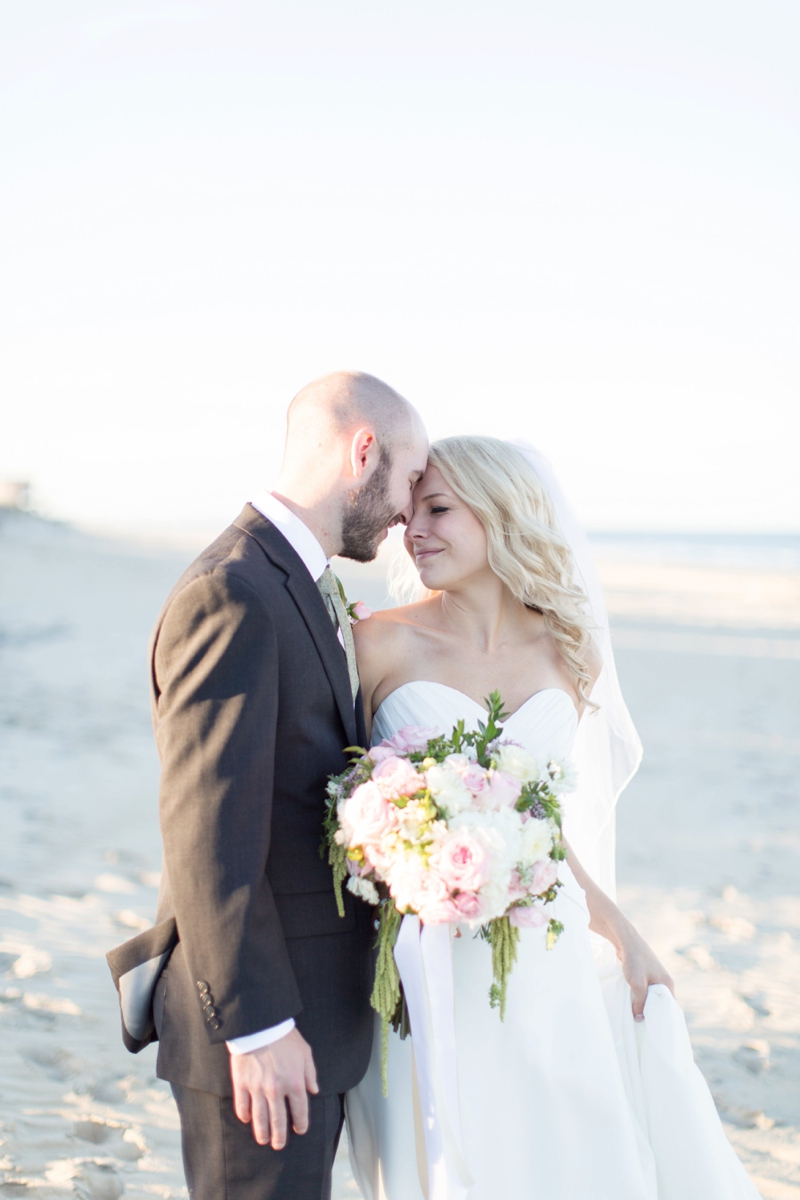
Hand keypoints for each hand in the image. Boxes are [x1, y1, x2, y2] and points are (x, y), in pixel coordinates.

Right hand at [230, 1027, 318, 1148]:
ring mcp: (257, 1088)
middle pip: (278, 1121)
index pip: (300, 1111)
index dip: (300, 1123)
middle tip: (278, 1145)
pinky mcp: (241, 1083)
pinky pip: (242, 1105)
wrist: (261, 1024)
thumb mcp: (305, 1052)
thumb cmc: (285, 1037)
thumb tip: (314, 1091)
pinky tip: (247, 1120)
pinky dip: (244, 1115)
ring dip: (262, 1132)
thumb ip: (311, 1074)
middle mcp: (276, 1090)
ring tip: (263, 1140)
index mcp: (295, 1083)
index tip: (300, 1130)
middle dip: (279, 1136)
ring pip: (260, 1118)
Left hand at [618, 928, 674, 1021]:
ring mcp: (654, 977)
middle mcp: (663, 981)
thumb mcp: (637, 984)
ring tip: (637, 1017)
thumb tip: (639, 1019)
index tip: (655, 1030)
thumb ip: (639, 1002)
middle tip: (644, 1026)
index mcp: (667, 984)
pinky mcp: (644, 975)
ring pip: (650, 997)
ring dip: (643, 1005)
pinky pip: (644, 991)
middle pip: (660, 1003)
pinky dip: (639, 997)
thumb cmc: (634, 961)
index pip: (669, 1007)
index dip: (663, 1018)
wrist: (625, 941)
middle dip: (652, 1013)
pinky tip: (632, 1004)